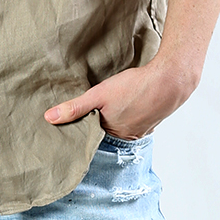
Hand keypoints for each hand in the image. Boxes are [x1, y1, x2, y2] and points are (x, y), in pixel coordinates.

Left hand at [44, 55, 196, 140]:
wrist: (171, 80)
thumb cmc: (135, 87)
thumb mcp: (99, 95)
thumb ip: (75, 108)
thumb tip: (49, 119)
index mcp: (113, 134)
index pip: (92, 140)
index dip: (82, 133)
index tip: (72, 129)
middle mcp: (127, 137)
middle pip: (107, 136)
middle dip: (97, 128)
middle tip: (87, 118)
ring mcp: (141, 130)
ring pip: (121, 129)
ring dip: (114, 121)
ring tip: (107, 111)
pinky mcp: (152, 121)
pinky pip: (135, 123)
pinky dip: (129, 117)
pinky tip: (127, 106)